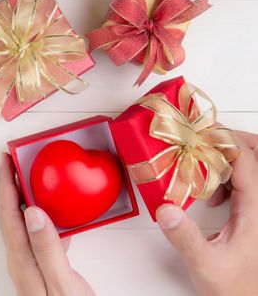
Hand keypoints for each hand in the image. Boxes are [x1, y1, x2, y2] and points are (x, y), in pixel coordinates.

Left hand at [0, 153, 94, 295]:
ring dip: (25, 198)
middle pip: (10, 214)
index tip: (5, 160)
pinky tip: (57, 214)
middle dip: (10, 185)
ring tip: (32, 179)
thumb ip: (48, 249)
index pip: (9, 213)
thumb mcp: (61, 282)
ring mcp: (30, 264)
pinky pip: (38, 234)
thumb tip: (34, 212)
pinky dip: (44, 216)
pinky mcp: (42, 268)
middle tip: (15, 162)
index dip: (5, 184)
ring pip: (22, 222)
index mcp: (23, 259)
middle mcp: (21, 259)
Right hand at [156, 131, 257, 295]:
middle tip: (207, 139)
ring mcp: (257, 210)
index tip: (201, 133)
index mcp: (255, 209)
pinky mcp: (252, 216)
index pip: (247, 160)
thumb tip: (165, 209)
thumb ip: (184, 236)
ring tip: (204, 166)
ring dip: (229, 159)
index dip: (225, 141)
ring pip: (253, 168)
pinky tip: (211, 192)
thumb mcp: (204, 263)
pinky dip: (227, 177)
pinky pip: (246, 183)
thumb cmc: (235, 288)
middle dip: (234, 142)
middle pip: (257, 157)